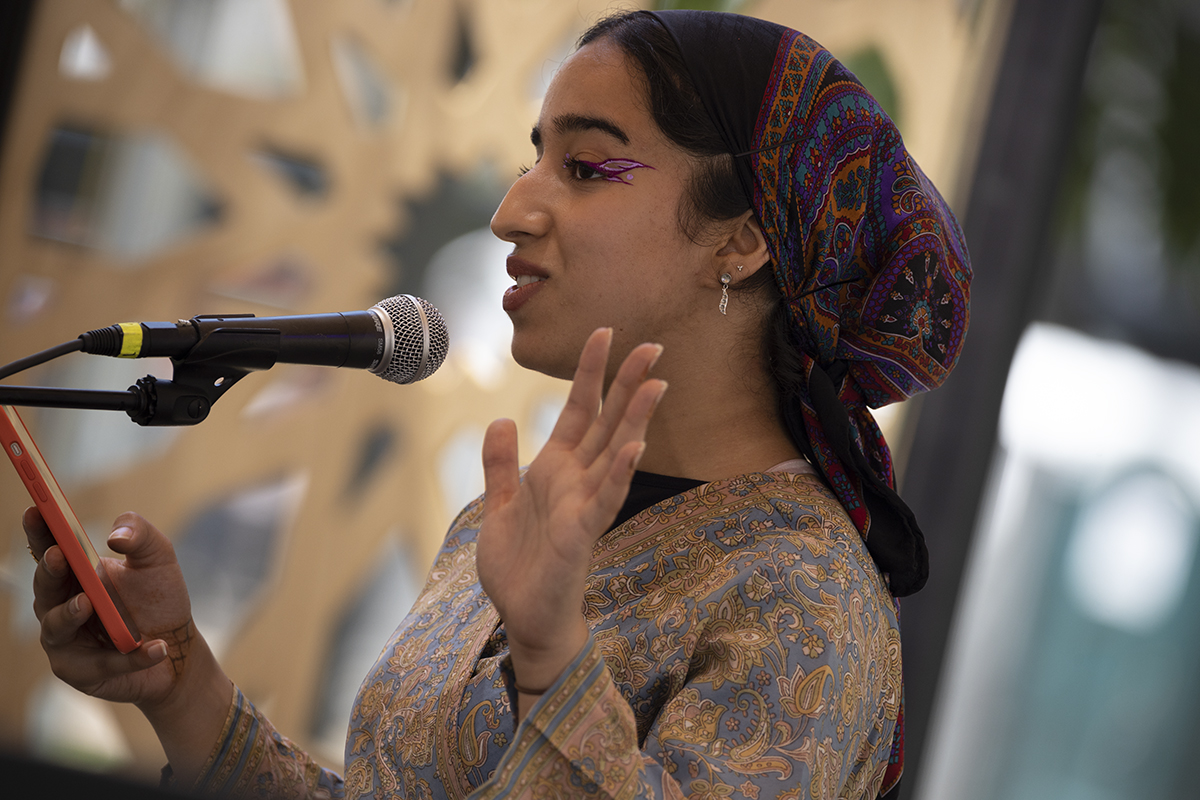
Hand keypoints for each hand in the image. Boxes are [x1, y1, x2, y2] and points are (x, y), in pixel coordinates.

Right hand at [26, 508, 198, 708]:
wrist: (177, 646)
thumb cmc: (158, 598)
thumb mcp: (157, 558)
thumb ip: (140, 534)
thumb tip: (115, 535)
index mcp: (74, 574)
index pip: (48, 549)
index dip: (38, 531)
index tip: (35, 510)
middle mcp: (60, 606)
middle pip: (45, 587)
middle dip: (49, 571)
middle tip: (59, 556)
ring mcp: (66, 641)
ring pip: (57, 627)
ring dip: (70, 614)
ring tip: (89, 602)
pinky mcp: (82, 672)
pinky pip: (102, 663)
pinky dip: (131, 656)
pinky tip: (157, 647)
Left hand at [476, 328, 665, 693]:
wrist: (525, 616)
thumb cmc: (519, 565)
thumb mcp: (500, 505)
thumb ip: (501, 464)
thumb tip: (502, 420)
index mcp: (555, 468)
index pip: (578, 410)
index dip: (590, 372)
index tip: (604, 334)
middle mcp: (576, 480)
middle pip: (606, 421)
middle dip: (627, 383)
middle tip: (652, 345)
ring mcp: (583, 505)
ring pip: (614, 452)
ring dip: (635, 418)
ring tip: (656, 383)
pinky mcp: (582, 533)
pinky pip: (604, 498)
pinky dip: (618, 472)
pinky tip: (633, 447)